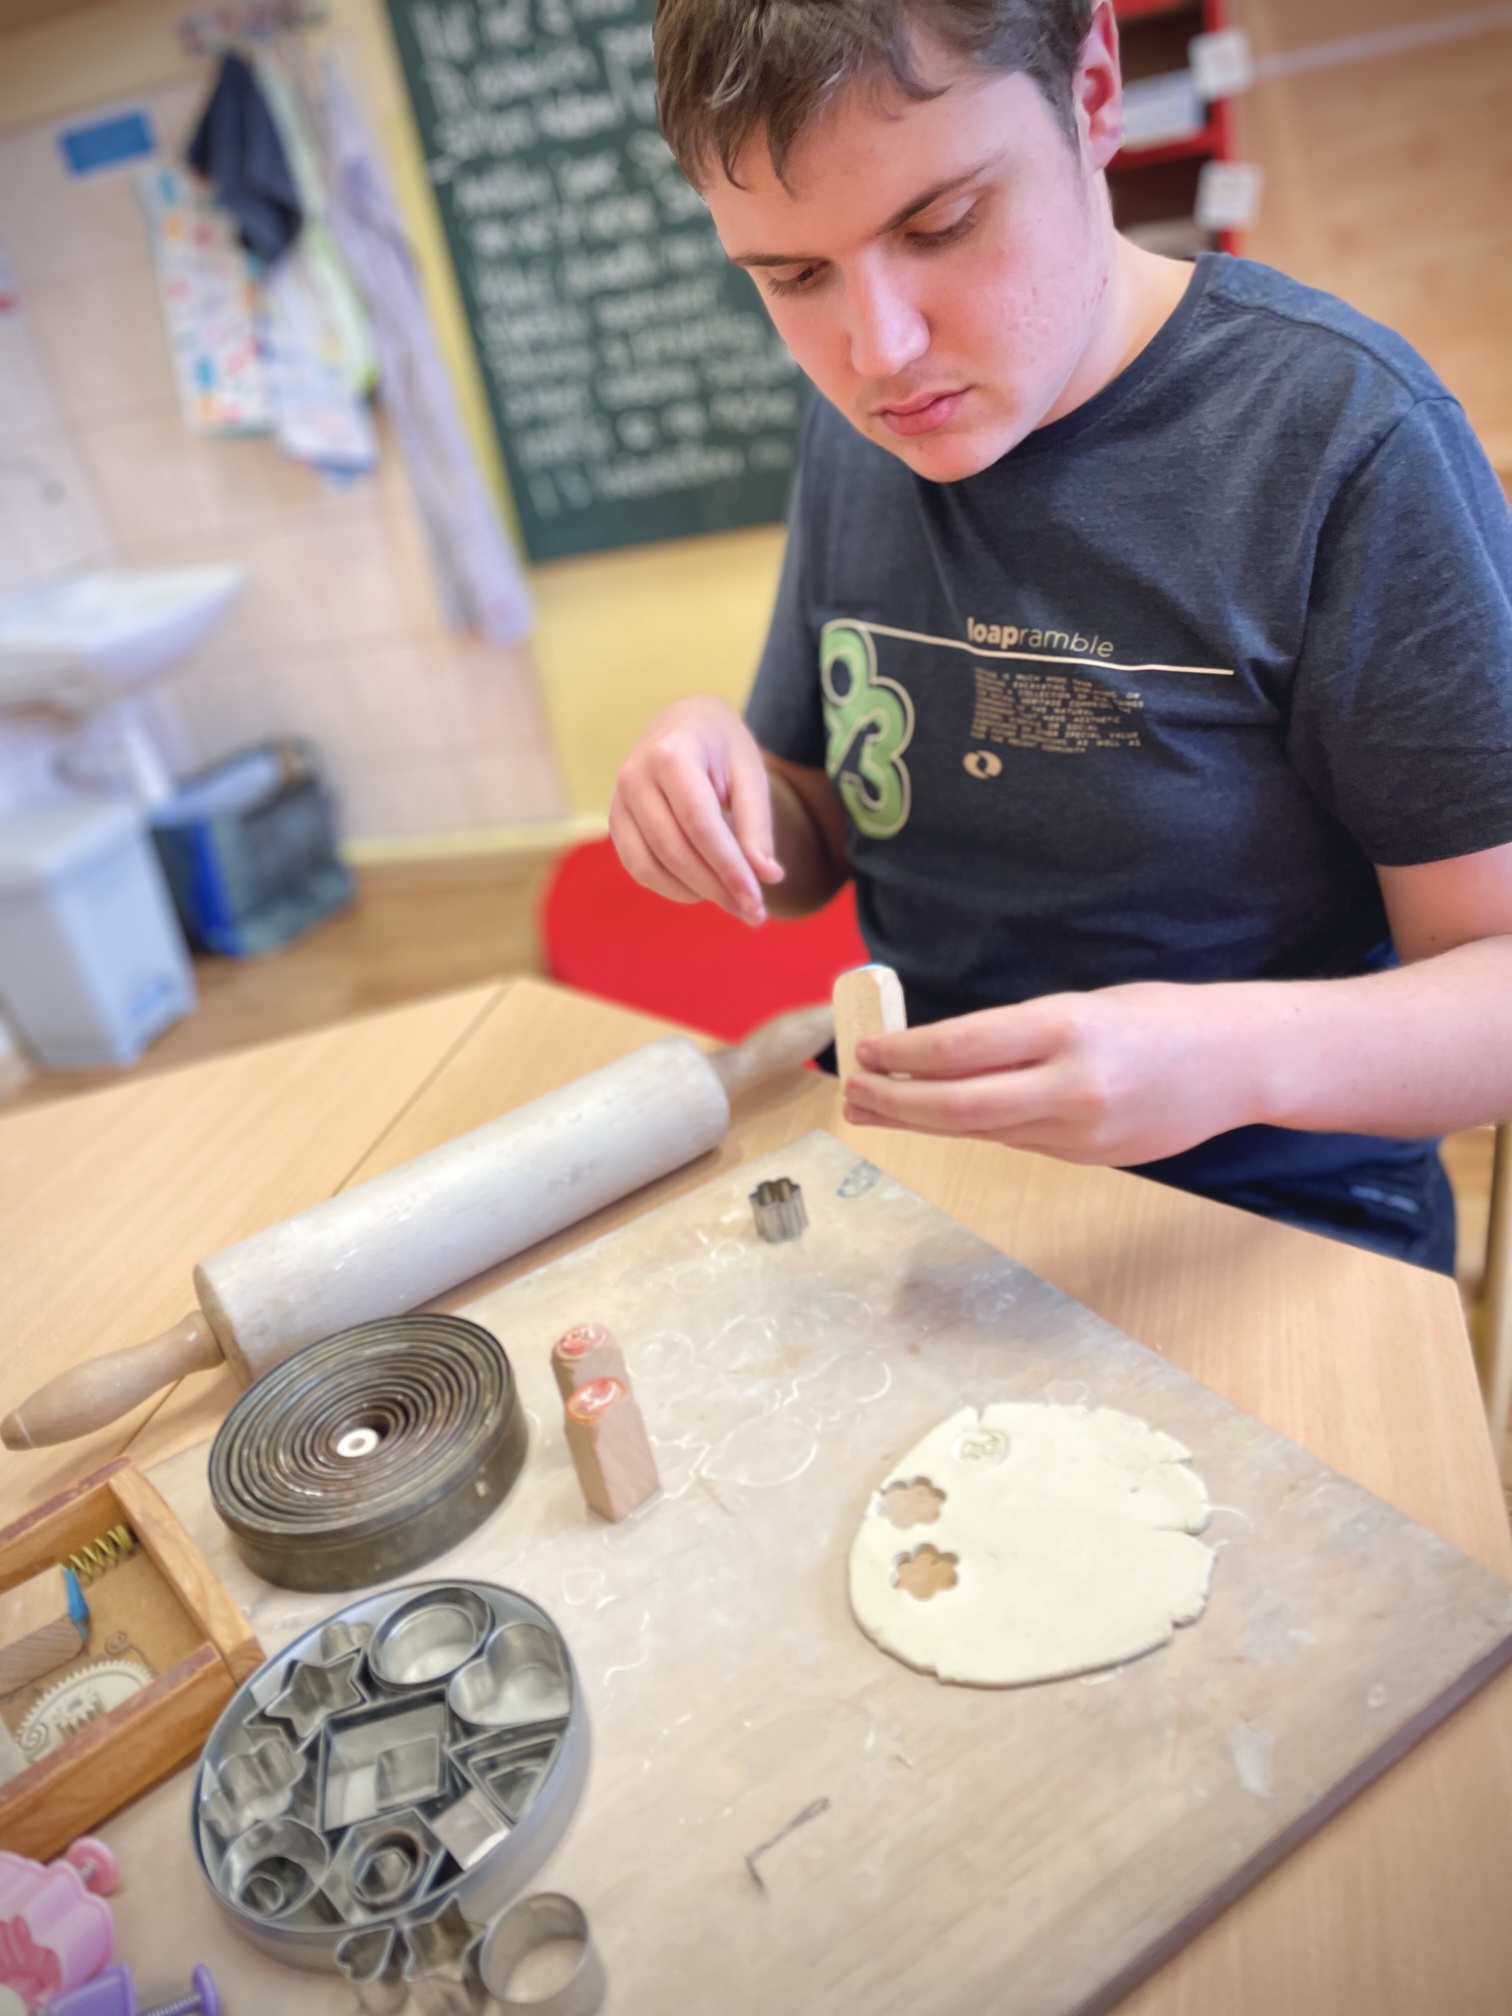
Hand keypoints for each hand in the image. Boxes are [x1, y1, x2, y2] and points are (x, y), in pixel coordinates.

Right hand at [611, 698, 785, 923]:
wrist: (682, 725)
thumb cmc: (722, 749)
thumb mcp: (749, 774)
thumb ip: (757, 825)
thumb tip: (767, 877)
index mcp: (671, 753)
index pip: (699, 823)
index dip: (729, 867)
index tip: (758, 900)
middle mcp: (635, 776)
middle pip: (675, 849)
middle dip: (717, 887)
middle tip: (754, 913)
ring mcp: (618, 801)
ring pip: (651, 866)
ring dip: (695, 893)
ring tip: (733, 902)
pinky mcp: (616, 824)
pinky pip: (639, 868)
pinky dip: (672, 888)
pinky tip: (703, 890)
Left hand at [843, 982, 1266, 1166]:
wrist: (1241, 1065)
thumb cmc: (1161, 1017)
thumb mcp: (1087, 1004)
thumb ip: (1020, 1033)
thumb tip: (940, 1052)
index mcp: (1068, 1028)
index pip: (962, 1046)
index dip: (903, 1054)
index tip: (865, 1052)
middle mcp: (1071, 1085)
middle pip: (957, 1105)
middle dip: (894, 1102)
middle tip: (852, 1093)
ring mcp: (1080, 1132)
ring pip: (978, 1130)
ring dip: (917, 1122)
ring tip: (872, 1110)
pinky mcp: (1088, 1158)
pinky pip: (1012, 1141)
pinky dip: (967, 1128)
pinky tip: (933, 1119)